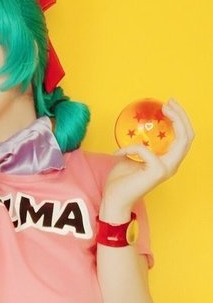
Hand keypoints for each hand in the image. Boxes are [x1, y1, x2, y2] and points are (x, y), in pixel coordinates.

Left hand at [101, 98, 194, 220]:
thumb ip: (139, 145)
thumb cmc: (121, 181)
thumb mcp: (131, 157)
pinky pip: (144, 149)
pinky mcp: (156, 171)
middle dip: (182, 116)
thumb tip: (135, 128)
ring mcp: (166, 169)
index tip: (169, 105)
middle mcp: (172, 165)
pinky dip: (130, 147)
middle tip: (169, 102)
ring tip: (165, 108)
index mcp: (168, 162)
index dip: (180, 120)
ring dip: (176, 120)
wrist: (114, 200)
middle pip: (188, 136)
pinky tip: (118, 152)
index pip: (183, 139)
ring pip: (182, 140)